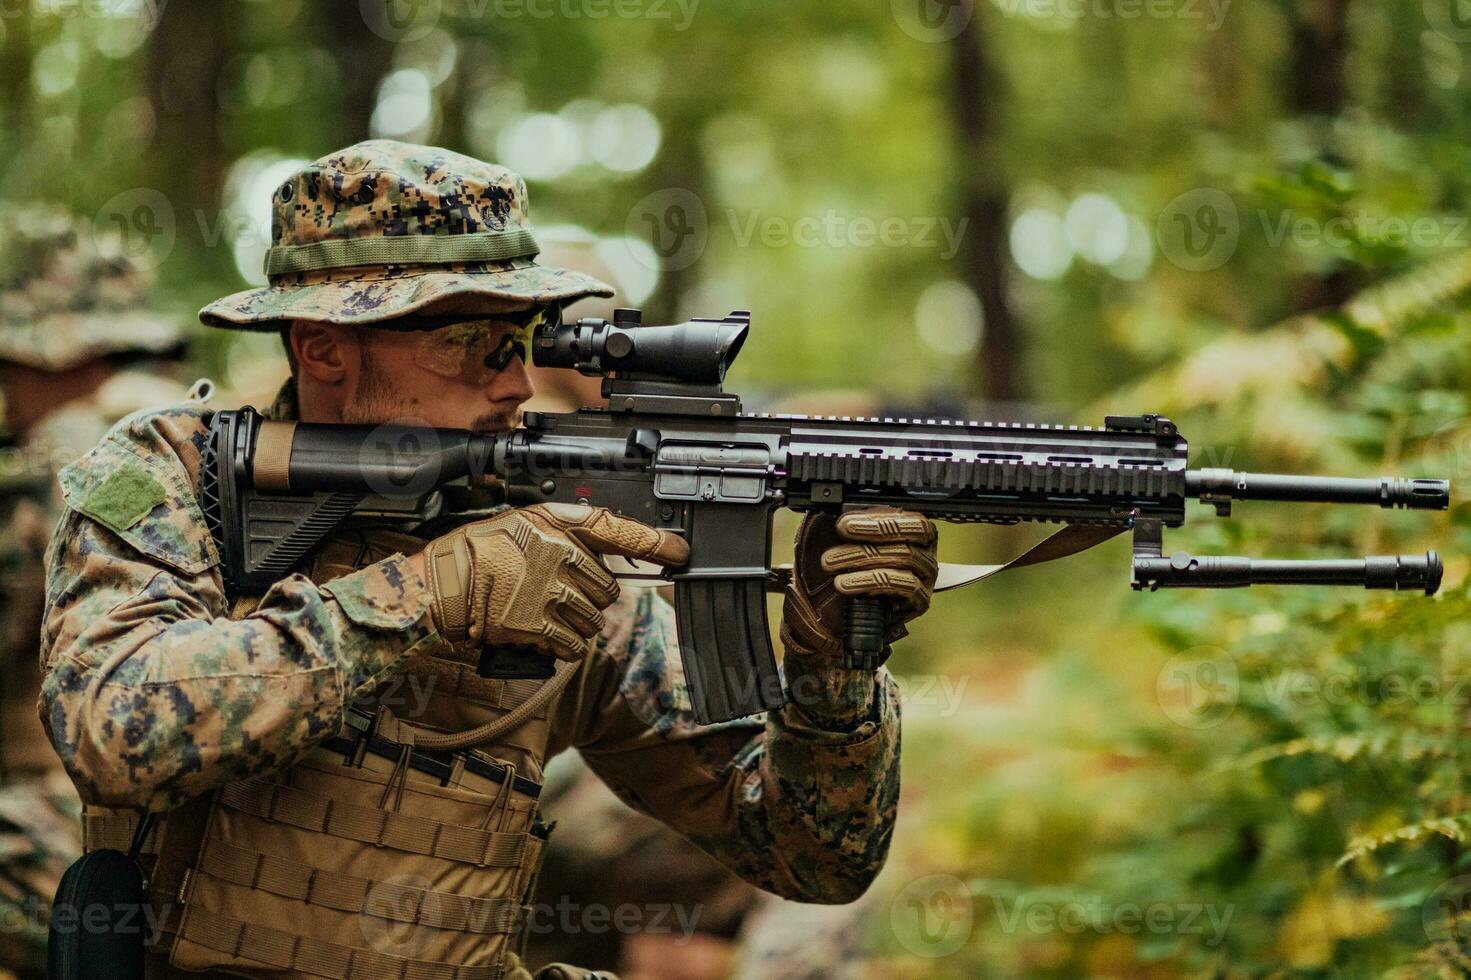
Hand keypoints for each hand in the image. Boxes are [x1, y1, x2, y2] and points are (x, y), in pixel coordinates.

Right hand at [417, 503, 687, 661]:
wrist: (442, 584)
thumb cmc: (482, 552)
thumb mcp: (525, 524)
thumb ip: (565, 533)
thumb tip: (607, 552)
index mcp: (555, 524)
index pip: (615, 529)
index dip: (653, 542)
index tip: (680, 551)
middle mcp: (557, 554)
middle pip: (607, 588)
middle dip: (591, 597)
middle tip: (560, 594)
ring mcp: (547, 590)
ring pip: (593, 619)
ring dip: (577, 623)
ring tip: (545, 612)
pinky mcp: (536, 625)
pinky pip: (573, 645)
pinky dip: (565, 646)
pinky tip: (544, 635)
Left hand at [780, 506, 937, 660]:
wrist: (843, 610)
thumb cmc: (848, 567)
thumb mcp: (845, 541)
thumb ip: (850, 522)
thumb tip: (842, 508)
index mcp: (912, 527)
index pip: (906, 516)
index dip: (875, 519)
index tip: (843, 525)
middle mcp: (925, 548)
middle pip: (908, 535)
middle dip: (868, 535)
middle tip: (836, 542)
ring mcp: (927, 574)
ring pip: (904, 557)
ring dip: (861, 559)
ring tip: (830, 565)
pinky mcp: (922, 599)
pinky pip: (903, 585)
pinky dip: (870, 582)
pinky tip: (846, 584)